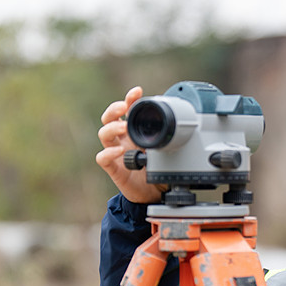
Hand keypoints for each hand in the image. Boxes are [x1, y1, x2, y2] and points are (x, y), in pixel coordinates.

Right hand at [96, 86, 166, 203]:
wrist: (152, 194)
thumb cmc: (156, 169)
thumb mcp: (164, 149)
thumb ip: (166, 135)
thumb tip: (181, 119)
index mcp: (133, 132)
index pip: (126, 111)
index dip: (129, 99)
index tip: (137, 91)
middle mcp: (122, 139)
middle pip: (108, 118)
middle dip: (114, 109)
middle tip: (123, 108)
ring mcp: (116, 153)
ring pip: (104, 134)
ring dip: (113, 128)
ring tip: (124, 128)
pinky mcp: (114, 168)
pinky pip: (103, 158)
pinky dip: (109, 152)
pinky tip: (120, 150)